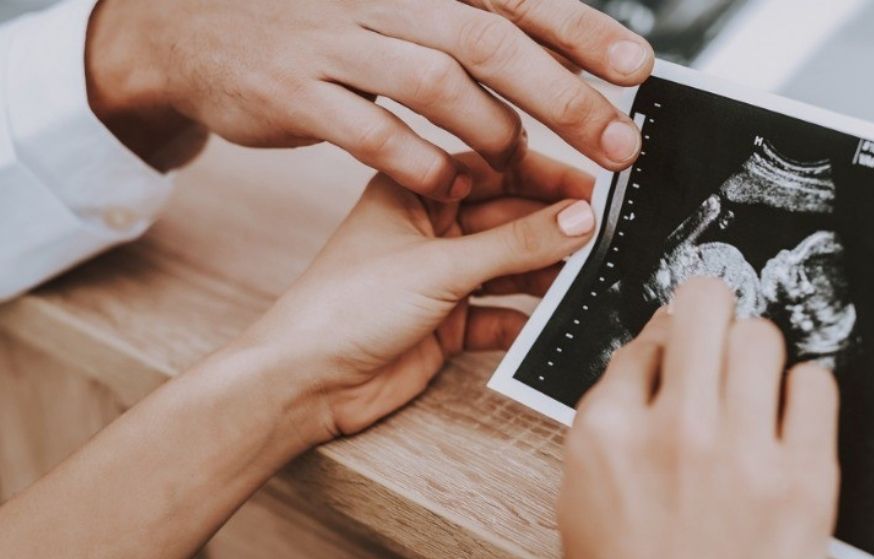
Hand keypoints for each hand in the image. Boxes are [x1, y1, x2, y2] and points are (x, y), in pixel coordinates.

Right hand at [85, 0, 651, 194]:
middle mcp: (382, 0)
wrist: (197, 34)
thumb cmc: (322, 33)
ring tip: (525, 169)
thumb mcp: (396, 16)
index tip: (638, 67)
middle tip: (616, 142)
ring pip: (434, 82)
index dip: (581, 30)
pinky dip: (420, 163)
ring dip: (493, 133)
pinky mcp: (296, 93)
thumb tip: (562, 62)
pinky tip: (450, 187)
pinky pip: (371, 131)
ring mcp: (335, 42)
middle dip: (561, 94)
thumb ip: (469, 33)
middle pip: (488, 41)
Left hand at [235, 151, 596, 444]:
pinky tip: (553, 319)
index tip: (595, 185)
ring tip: (589, 274)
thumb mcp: (440, 266)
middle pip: (508, 218)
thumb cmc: (343, 308)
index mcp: (414, 191)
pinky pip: (501, 314)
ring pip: (509, 266)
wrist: (304, 383)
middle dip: (554, 226)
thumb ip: (515, 244)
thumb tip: (578, 219)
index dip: (545, 174)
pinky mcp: (447, 325)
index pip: (494, 168)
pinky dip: (527, 318)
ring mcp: (439, 278)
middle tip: (604, 233)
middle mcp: (430, 230)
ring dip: (546, 272)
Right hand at [557, 278, 839, 558]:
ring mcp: (741, 453)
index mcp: (606, 433)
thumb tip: (654, 358)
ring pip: (762, 336)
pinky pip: (817, 384)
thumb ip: (613, 422)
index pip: (645, 340)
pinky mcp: (804, 480)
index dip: (665, 347)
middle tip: (719, 334)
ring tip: (754, 388)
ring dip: (757, 354)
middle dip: (711, 313)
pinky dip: (805, 391)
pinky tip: (790, 418)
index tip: (679, 358)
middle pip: (705, 308)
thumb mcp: (585, 500)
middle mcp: (672, 431)